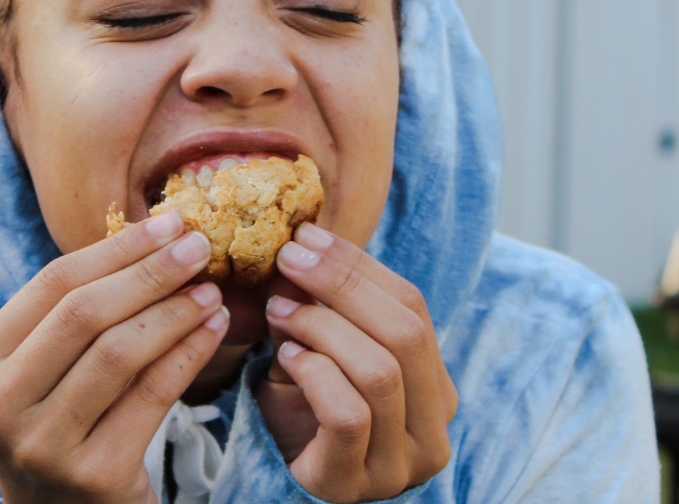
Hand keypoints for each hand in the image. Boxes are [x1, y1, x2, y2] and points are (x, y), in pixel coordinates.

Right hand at [0, 211, 230, 503]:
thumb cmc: (60, 423)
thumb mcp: (43, 368)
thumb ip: (75, 313)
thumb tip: (155, 236)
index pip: (50, 285)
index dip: (115, 249)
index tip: (168, 225)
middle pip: (82, 314)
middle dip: (148, 272)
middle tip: (197, 247)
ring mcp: (42, 446)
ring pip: (119, 353)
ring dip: (174, 312)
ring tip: (210, 290)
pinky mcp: (93, 476)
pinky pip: (152, 396)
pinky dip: (188, 354)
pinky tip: (212, 331)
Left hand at [256, 223, 456, 502]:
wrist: (282, 479)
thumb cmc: (304, 410)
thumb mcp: (318, 352)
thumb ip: (320, 310)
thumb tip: (302, 247)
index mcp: (435, 387)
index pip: (414, 308)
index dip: (360, 266)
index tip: (309, 236)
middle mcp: (432, 428)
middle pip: (406, 334)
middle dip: (342, 285)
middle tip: (289, 260)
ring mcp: (400, 463)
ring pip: (379, 372)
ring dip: (322, 327)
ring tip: (280, 310)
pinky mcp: (354, 483)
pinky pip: (348, 415)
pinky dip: (315, 374)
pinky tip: (287, 357)